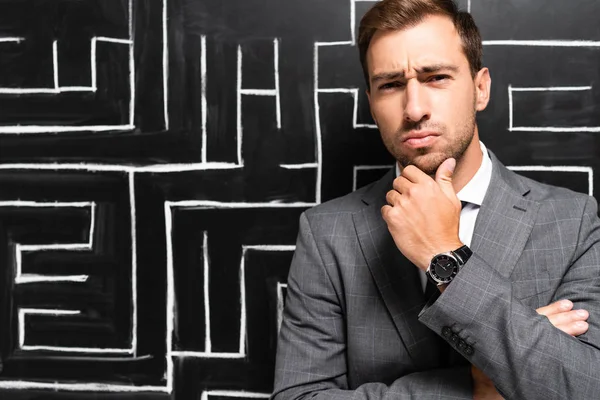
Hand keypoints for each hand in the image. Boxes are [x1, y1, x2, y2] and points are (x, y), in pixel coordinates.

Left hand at [381, 158, 461, 269]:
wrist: (439, 251)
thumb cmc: (447, 227)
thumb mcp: (451, 200)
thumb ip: (445, 178)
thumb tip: (448, 161)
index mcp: (427, 186)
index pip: (409, 170)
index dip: (409, 177)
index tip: (412, 186)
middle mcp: (413, 193)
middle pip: (398, 181)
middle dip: (402, 190)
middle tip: (411, 203)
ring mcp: (401, 205)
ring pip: (390, 195)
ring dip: (396, 202)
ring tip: (408, 214)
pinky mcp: (392, 218)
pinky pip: (385, 209)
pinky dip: (390, 215)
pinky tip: (402, 222)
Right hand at [472, 300, 588, 398]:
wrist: (489, 364)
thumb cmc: (498, 342)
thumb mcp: (508, 328)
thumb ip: (522, 321)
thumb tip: (544, 312)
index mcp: (517, 322)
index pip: (539, 314)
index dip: (554, 308)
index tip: (568, 303)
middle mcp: (521, 331)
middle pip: (547, 323)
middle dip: (566, 318)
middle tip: (582, 314)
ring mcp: (524, 342)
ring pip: (550, 334)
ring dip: (568, 328)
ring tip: (583, 325)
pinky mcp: (527, 356)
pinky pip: (547, 349)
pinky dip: (561, 344)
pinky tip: (573, 341)